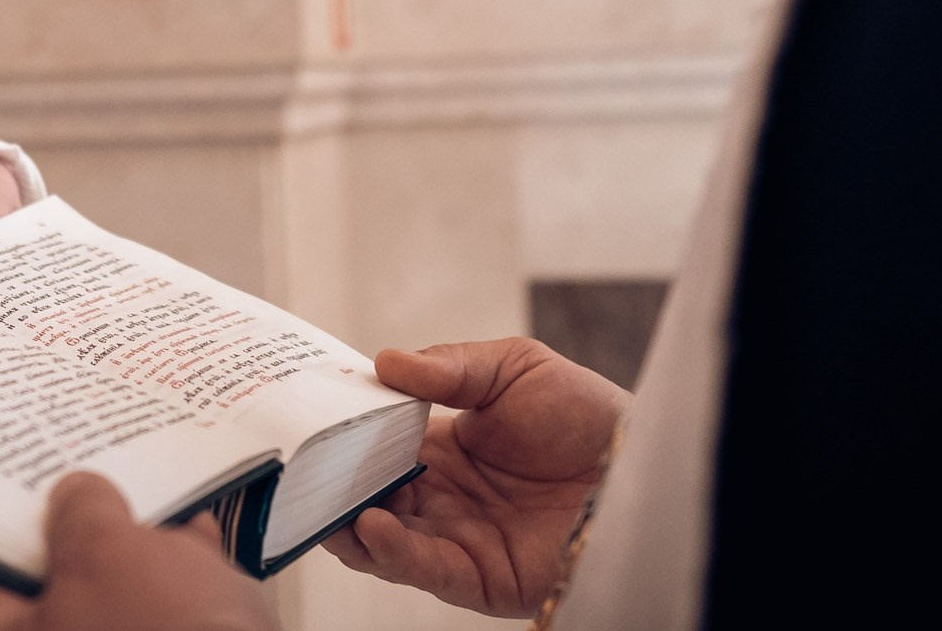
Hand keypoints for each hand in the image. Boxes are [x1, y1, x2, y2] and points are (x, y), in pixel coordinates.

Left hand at [0, 474, 276, 630]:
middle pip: (42, 584)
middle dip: (69, 527)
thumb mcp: (105, 552)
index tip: (0, 478)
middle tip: (78, 476)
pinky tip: (195, 535)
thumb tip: (77, 494)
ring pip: (108, 595)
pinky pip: (159, 612)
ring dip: (132, 544)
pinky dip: (175, 572)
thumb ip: (79, 511)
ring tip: (149, 494)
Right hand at [320, 338, 624, 616]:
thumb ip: (448, 368)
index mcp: (445, 449)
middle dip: (333, 487)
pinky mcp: (483, 578)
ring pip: (387, 541)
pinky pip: (428, 570)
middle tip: (297, 469)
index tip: (308, 421)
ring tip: (324, 503)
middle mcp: (445, 499)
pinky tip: (371, 524)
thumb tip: (383, 362)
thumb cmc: (586, 412)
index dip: (345, 439)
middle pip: (372, 498)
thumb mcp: (514, 367)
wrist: (644, 463)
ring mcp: (461, 540)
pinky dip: (393, 551)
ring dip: (350, 524)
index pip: (378, 449)